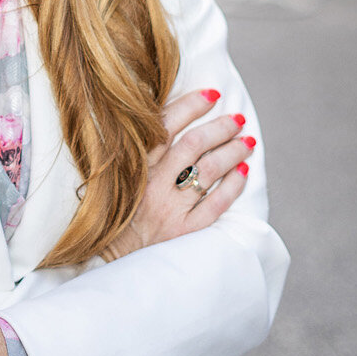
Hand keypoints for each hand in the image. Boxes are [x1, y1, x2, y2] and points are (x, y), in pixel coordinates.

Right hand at [102, 88, 255, 260]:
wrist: (109, 261)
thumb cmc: (114, 213)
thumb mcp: (115, 177)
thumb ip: (136, 150)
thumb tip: (166, 121)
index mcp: (134, 166)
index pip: (166, 126)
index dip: (191, 106)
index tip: (211, 94)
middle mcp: (152, 184)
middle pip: (194, 144)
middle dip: (220, 127)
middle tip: (237, 118)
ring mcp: (171, 209)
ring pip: (209, 171)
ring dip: (232, 151)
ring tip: (247, 140)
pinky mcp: (184, 232)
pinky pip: (216, 204)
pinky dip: (233, 185)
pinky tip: (244, 171)